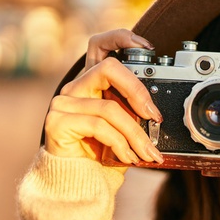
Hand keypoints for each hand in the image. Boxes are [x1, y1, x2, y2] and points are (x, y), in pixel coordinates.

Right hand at [43, 29, 163, 164]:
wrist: (81, 181)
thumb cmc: (105, 153)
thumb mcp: (127, 128)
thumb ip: (137, 113)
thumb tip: (161, 114)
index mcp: (93, 83)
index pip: (100, 45)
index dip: (121, 38)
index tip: (148, 47)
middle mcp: (76, 87)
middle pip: (108, 68)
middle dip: (138, 90)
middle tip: (155, 116)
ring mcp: (64, 102)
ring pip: (111, 107)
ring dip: (136, 133)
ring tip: (147, 152)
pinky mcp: (58, 121)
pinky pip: (99, 125)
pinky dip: (120, 143)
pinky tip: (128, 157)